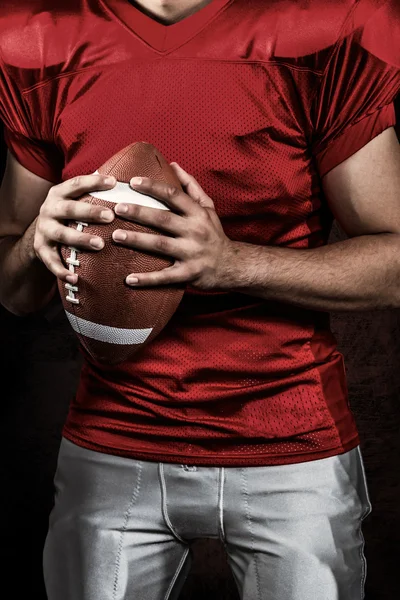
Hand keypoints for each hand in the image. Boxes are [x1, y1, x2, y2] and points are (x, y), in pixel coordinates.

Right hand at [34, 174, 115, 282]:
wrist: (41, 232)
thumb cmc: (70, 214)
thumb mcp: (76, 199)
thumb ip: (95, 193)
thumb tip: (130, 183)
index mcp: (59, 193)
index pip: (77, 184)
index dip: (94, 182)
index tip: (114, 182)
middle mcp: (49, 209)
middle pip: (70, 209)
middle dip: (90, 212)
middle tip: (110, 216)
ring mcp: (44, 229)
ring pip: (62, 234)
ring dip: (81, 240)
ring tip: (100, 244)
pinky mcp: (41, 249)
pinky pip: (51, 261)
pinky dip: (62, 271)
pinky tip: (75, 279)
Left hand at [112, 162, 236, 289]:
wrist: (232, 265)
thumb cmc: (214, 234)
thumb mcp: (208, 208)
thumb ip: (191, 186)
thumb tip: (173, 165)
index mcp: (197, 213)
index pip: (173, 195)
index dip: (152, 187)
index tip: (132, 182)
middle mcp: (195, 231)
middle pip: (163, 219)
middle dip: (139, 212)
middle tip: (117, 208)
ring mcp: (192, 253)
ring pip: (160, 245)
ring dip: (137, 240)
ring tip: (116, 237)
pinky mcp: (189, 274)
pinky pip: (165, 277)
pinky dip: (147, 279)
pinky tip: (129, 280)